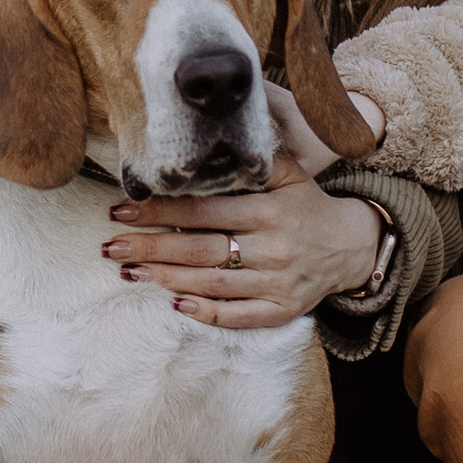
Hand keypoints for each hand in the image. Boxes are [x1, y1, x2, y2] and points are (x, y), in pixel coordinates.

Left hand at [103, 172, 381, 330]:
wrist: (350, 246)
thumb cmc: (305, 204)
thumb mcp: (288, 172)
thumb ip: (250, 161)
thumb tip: (203, 146)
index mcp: (269, 210)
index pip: (203, 211)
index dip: (159, 210)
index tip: (122, 209)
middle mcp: (272, 248)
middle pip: (200, 250)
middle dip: (150, 247)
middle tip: (111, 245)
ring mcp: (277, 283)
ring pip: (212, 284)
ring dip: (165, 278)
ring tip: (129, 270)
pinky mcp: (282, 311)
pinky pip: (239, 316)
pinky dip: (207, 312)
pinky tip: (175, 303)